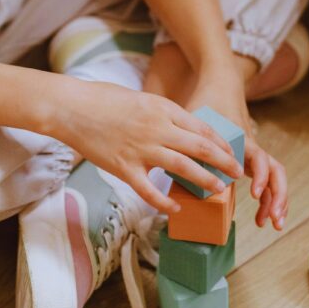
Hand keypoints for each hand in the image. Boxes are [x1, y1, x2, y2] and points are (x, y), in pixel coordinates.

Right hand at [50, 76, 242, 214]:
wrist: (71, 107)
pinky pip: (149, 190)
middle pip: (199, 147)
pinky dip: (164, 202)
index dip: (220, 142)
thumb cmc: (102, 99)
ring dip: (204, 180)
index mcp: (162, 108)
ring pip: (182, 167)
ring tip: (218, 190)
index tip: (232, 153)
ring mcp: (140, 149)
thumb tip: (181, 128)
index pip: (201, 127)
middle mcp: (156, 128)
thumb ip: (162, 114)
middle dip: (222, 161)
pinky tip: (175, 209)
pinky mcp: (123, 168)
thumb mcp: (142, 98)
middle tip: (237, 173)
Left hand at [185, 73, 288, 231]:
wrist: (221, 82)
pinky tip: (262, 213)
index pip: (262, 160)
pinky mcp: (250, 156)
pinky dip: (267, 195)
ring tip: (273, 223)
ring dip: (278, 199)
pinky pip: (266, 177)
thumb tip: (170, 166)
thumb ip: (187, 141)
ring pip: (275, 176)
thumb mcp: (195, 119)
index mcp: (243, 139)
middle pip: (277, 171)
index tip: (254, 194)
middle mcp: (253, 147)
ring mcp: (254, 152)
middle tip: (274, 220)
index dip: (261, 178)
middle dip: (278, 196)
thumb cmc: (207, 101)